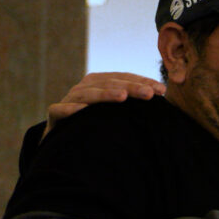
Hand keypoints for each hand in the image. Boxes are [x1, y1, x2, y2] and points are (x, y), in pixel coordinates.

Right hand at [46, 72, 164, 136]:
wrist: (63, 139)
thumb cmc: (96, 122)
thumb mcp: (115, 111)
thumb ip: (133, 103)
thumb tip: (164, 97)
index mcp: (99, 83)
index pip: (123, 79)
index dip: (142, 82)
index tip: (163, 91)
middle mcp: (84, 88)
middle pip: (108, 84)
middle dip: (130, 88)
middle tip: (149, 94)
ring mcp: (69, 100)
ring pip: (86, 94)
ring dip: (104, 94)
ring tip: (122, 97)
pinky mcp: (54, 115)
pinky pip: (59, 110)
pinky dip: (69, 110)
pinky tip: (81, 110)